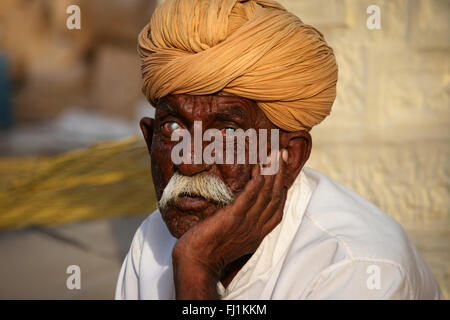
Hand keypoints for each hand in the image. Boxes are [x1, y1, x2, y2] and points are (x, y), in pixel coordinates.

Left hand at [172, 149, 288, 298]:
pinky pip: (249, 197)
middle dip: (281, 173)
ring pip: (266, 194)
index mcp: (257, 233)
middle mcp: (256, 227)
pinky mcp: (233, 217)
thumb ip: (240, 224)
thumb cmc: (208, 251)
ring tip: (274, 154)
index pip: (277, 208)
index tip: (283, 171)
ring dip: (272, 171)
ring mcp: (246, 222)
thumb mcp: (232, 238)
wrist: (196, 263)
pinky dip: (256, 182)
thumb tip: (238, 209)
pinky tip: (259, 168)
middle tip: (283, 153)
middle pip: (276, 197)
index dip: (282, 188)